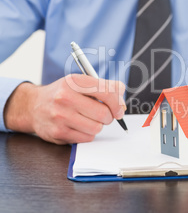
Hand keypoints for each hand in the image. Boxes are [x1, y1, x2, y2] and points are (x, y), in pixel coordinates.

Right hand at [4, 74, 125, 144]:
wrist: (33, 106)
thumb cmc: (63, 93)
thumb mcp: (81, 82)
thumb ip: (105, 87)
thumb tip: (121, 100)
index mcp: (74, 81)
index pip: (107, 92)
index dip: (118, 102)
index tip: (119, 109)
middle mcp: (65, 97)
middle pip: (104, 114)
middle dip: (109, 116)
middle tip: (104, 114)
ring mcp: (60, 116)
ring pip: (96, 128)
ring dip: (98, 125)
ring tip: (89, 119)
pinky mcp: (58, 133)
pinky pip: (87, 138)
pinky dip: (88, 134)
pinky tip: (79, 126)